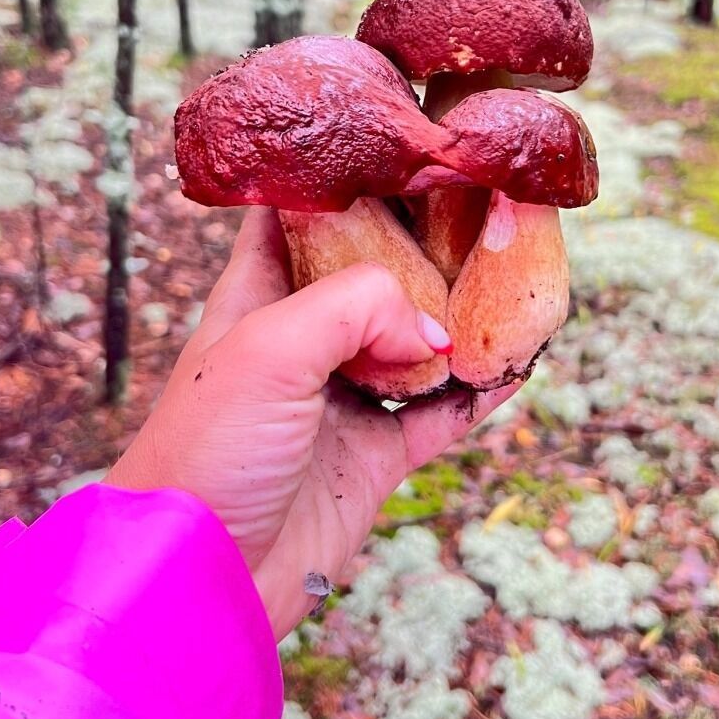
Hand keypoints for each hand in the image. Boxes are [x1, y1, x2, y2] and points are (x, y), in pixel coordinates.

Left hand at [105, 208, 517, 637]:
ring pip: (417, 341)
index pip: (295, 213)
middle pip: (373, 271)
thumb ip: (357, 307)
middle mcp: (301, 340)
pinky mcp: (372, 457)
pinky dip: (480, 392)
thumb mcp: (270, 348)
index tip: (396, 139)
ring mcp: (340, 398)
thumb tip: (432, 327)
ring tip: (514, 274)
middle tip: (482, 202)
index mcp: (256, 298)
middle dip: (423, 241)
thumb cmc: (206, 451)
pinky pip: (442, 414)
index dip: (340, 177)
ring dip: (462, 316)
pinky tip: (516, 364)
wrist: (201, 579)